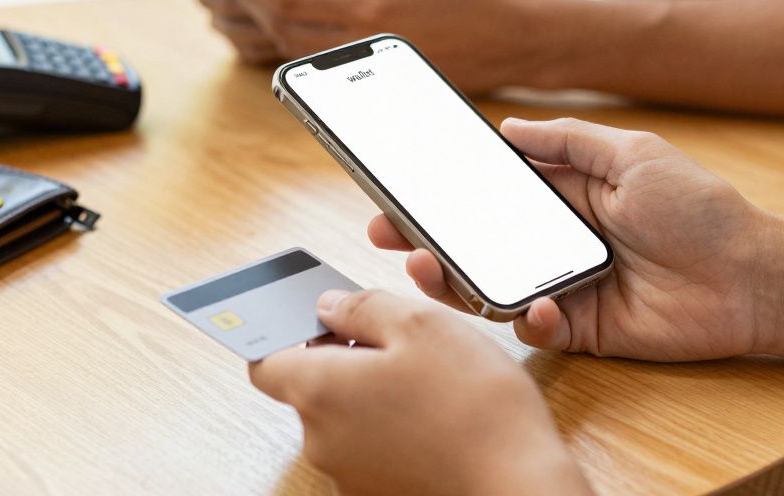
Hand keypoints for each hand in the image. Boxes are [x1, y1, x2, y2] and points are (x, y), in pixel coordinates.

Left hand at [216, 0, 540, 92]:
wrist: (519, 39)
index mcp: (373, 5)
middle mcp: (366, 42)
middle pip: (283, 30)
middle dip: (248, 5)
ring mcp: (372, 69)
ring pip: (297, 53)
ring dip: (267, 27)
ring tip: (252, 0)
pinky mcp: (380, 82)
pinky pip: (322, 68)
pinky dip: (294, 46)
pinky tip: (290, 25)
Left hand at [249, 289, 590, 495]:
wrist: (518, 483)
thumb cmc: (474, 404)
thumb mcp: (422, 323)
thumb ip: (363, 306)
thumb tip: (329, 306)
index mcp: (320, 389)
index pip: (265, 361)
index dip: (290, 333)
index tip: (321, 319)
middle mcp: (322, 439)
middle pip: (311, 387)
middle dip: (346, 359)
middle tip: (399, 343)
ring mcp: (349, 474)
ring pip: (345, 417)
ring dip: (373, 394)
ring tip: (429, 382)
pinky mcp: (378, 492)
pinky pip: (372, 447)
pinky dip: (393, 427)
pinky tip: (436, 417)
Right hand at [370, 118, 767, 361]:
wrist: (753, 276)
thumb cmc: (700, 209)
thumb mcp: (633, 154)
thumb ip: (568, 141)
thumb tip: (508, 128)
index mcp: (563, 198)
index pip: (489, 194)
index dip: (444, 191)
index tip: (401, 185)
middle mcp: (553, 243)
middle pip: (475, 242)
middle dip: (425, 238)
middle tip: (385, 232)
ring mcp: (563, 287)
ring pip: (491, 287)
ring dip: (453, 281)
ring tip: (426, 266)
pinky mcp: (581, 329)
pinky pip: (537, 328)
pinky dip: (530, 319)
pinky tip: (538, 306)